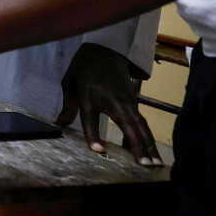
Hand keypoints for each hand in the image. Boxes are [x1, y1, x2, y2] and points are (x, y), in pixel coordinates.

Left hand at [56, 43, 162, 166]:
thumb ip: (67, 106)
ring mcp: (126, 101)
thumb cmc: (84, 68)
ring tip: (155, 166)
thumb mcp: (70, 83)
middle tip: (144, 165)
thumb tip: (59, 124)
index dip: (94, 135)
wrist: (106, 50)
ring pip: (141, 126)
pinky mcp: (134, 103)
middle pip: (127, 124)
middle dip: (137, 146)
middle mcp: (112, 99)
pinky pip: (143, 123)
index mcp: (90, 94)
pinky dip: (149, 139)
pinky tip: (154, 154)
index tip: (99, 151)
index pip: (91, 118)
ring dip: (149, 146)